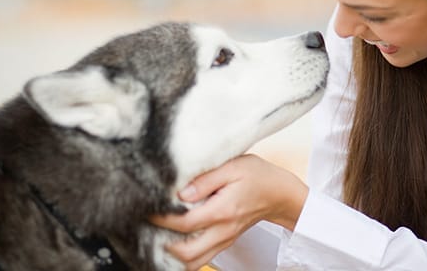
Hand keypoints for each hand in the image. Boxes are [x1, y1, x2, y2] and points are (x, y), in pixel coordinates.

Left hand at [150, 154, 308, 270]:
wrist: (279, 193)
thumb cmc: (257, 175)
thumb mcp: (233, 166)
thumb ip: (206, 179)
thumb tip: (181, 193)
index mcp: (223, 210)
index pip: (184, 222)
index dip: (161, 219)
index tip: (146, 209)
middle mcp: (223, 230)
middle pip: (186, 253)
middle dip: (162, 244)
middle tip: (148, 228)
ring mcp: (225, 239)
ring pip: (194, 262)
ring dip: (173, 256)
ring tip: (158, 238)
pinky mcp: (225, 242)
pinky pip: (202, 259)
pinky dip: (185, 257)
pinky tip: (174, 243)